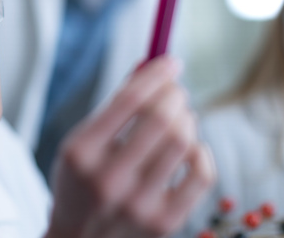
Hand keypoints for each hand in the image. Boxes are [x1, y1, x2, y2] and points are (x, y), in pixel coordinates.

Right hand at [45, 56, 215, 237]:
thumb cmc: (83, 185)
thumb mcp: (81, 144)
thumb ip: (114, 106)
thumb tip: (150, 66)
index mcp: (81, 153)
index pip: (130, 99)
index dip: (157, 73)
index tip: (171, 62)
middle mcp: (108, 180)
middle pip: (162, 117)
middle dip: (174, 94)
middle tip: (175, 92)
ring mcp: (138, 205)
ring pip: (184, 140)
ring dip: (187, 119)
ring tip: (179, 120)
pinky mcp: (165, 222)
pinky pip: (202, 171)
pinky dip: (201, 151)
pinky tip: (189, 149)